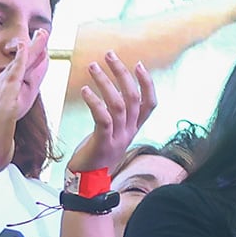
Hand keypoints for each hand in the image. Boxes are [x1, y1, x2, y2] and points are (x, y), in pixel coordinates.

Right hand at [0, 32, 49, 168]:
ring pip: (17, 67)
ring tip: (41, 34)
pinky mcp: (2, 99)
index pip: (16, 79)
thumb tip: (7, 136)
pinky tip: (24, 46)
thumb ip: (5, 130)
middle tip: (42, 34)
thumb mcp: (1, 135)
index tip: (38, 53)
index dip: (26, 65)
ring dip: (29, 49)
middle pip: (17, 67)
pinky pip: (11, 75)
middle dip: (31, 51)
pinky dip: (18, 60)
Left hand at [63, 55, 158, 173]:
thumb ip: (115, 116)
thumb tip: (112, 94)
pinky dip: (95, 102)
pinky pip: (103, 119)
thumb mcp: (111, 133)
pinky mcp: (102, 143)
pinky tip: (85, 90)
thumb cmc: (96, 153)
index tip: (139, 64)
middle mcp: (129, 131)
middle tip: (109, 55)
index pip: (150, 103)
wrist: (88, 181)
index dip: (147, 84)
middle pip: (134, 98)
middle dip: (122, 73)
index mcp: (133, 128)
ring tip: (92, 66)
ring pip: (119, 105)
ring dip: (105, 82)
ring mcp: (117, 138)